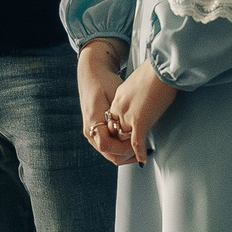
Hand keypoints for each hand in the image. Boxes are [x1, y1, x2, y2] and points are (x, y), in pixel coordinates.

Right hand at [79, 38, 135, 164]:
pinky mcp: (95, 131)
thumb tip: (135, 130)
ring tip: (140, 149)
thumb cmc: (104, 82)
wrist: (92, 75)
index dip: (123, 148)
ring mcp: (90, 132)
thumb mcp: (115, 96)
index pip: (107, 146)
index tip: (137, 144)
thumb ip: (122, 115)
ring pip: (109, 153)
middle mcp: (89, 130)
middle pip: (108, 154)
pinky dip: (120, 148)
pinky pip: (108, 146)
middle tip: (142, 152)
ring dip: (125, 153)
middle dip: (127, 156)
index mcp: (93, 121)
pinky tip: (131, 143)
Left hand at [107, 60, 178, 150]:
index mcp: (119, 97)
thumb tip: (144, 98)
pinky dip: (140, 152)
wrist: (161, 66)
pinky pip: (136, 143)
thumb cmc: (155, 70)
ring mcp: (128, 116)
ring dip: (130, 150)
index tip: (128, 133)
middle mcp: (119, 108)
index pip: (114, 119)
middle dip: (122, 142)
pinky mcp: (139, 122)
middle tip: (131, 150)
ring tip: (138, 155)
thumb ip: (137, 92)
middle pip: (116, 131)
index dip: (120, 129)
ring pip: (123, 139)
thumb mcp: (138, 81)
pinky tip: (143, 158)